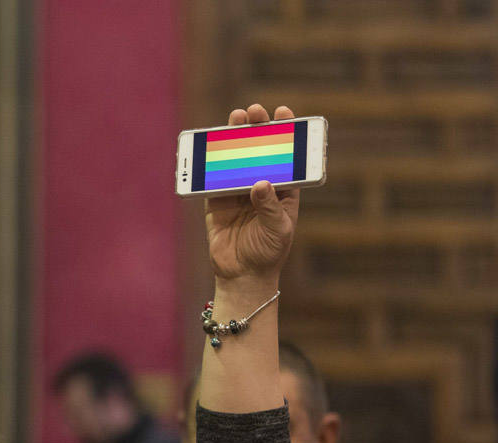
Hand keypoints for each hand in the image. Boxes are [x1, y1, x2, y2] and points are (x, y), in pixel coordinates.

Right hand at [205, 104, 299, 284]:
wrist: (243, 275)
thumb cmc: (269, 253)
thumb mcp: (278, 230)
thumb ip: (270, 207)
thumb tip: (260, 182)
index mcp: (283, 189)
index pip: (286, 155)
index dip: (286, 133)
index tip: (284, 113)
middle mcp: (261, 184)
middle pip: (259, 149)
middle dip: (257, 128)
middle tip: (254, 112)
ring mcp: (237, 190)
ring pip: (236, 157)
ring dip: (234, 136)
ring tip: (235, 118)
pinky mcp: (217, 199)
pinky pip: (213, 175)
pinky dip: (211, 160)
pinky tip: (211, 144)